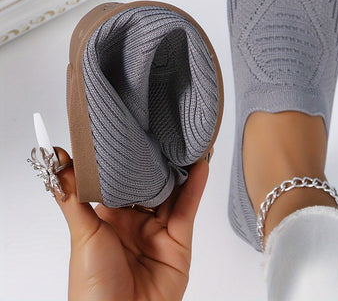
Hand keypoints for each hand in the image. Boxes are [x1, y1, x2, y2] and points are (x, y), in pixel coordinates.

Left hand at [54, 147, 208, 300]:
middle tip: (168, 131)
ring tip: (190, 142)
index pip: (123, 179)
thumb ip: (73, 194)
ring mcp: (159, 230)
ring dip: (183, 168)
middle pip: (152, 183)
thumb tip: (57, 158)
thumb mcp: (82, 232)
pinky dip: (195, 187)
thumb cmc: (92, 285)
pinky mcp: (179, 240)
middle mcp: (136, 220)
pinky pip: (187, 208)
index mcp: (111, 216)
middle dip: (160, 161)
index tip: (134, 132)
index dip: (130, 158)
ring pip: (174, 192)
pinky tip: (200, 166)